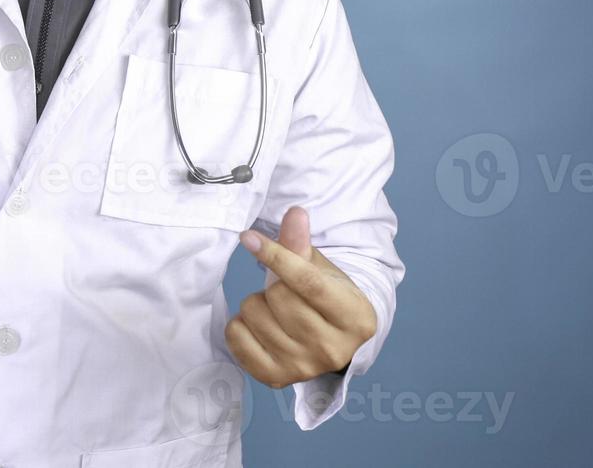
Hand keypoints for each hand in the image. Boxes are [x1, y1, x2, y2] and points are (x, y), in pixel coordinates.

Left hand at [225, 206, 376, 388]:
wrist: (331, 341)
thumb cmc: (327, 297)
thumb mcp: (322, 268)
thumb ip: (303, 243)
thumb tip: (295, 213)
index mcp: (355, 318)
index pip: (308, 282)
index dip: (276, 256)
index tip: (249, 238)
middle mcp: (333, 350)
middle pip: (279, 297)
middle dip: (272, 284)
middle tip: (282, 289)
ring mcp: (304, 368)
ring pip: (254, 314)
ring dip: (256, 303)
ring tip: (274, 309)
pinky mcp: (276, 379)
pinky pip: (236, 339)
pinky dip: (239, 325)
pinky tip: (259, 326)